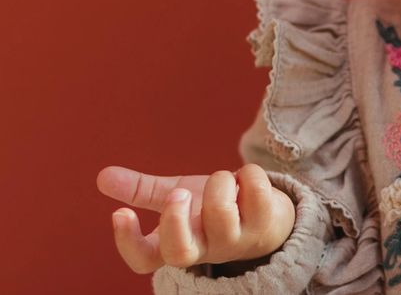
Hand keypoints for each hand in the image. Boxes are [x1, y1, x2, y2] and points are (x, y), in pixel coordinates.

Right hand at [96, 163, 294, 273]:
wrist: (265, 217)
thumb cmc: (212, 207)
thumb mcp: (177, 197)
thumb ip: (142, 190)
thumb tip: (102, 177)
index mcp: (175, 243)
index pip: (143, 260)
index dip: (127, 242)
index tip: (119, 212)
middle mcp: (204, 247)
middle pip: (179, 253)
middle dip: (174, 220)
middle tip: (178, 193)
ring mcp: (236, 239)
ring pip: (221, 214)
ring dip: (218, 184)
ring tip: (222, 178)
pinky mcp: (264, 224)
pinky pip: (257, 195)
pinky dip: (249, 175)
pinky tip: (246, 177)